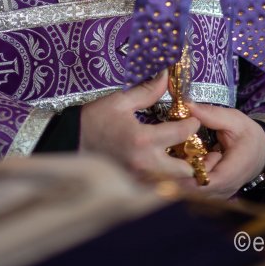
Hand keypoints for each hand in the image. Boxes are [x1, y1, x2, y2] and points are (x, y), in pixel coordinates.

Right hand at [79, 73, 208, 181]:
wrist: (71, 142)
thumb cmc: (94, 120)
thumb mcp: (119, 101)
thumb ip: (147, 91)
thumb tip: (165, 77)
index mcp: (142, 140)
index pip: (180, 134)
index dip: (192, 124)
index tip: (194, 118)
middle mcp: (145, 165)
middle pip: (184, 170)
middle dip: (191, 157)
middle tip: (189, 142)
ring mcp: (139, 180)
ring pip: (173, 182)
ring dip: (179, 169)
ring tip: (176, 153)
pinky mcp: (133, 187)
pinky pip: (158, 187)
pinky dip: (164, 178)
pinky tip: (160, 163)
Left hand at [184, 103, 264, 199]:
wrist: (261, 154)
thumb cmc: (248, 136)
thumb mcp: (235, 120)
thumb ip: (212, 115)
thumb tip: (188, 106)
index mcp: (233, 171)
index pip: (206, 181)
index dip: (189, 169)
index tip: (181, 150)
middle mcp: (225, 189)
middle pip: (194, 188)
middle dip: (182, 169)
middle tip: (179, 149)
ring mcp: (219, 195)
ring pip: (192, 192)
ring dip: (184, 173)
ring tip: (185, 154)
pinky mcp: (214, 194)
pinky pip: (195, 191)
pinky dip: (187, 177)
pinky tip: (188, 162)